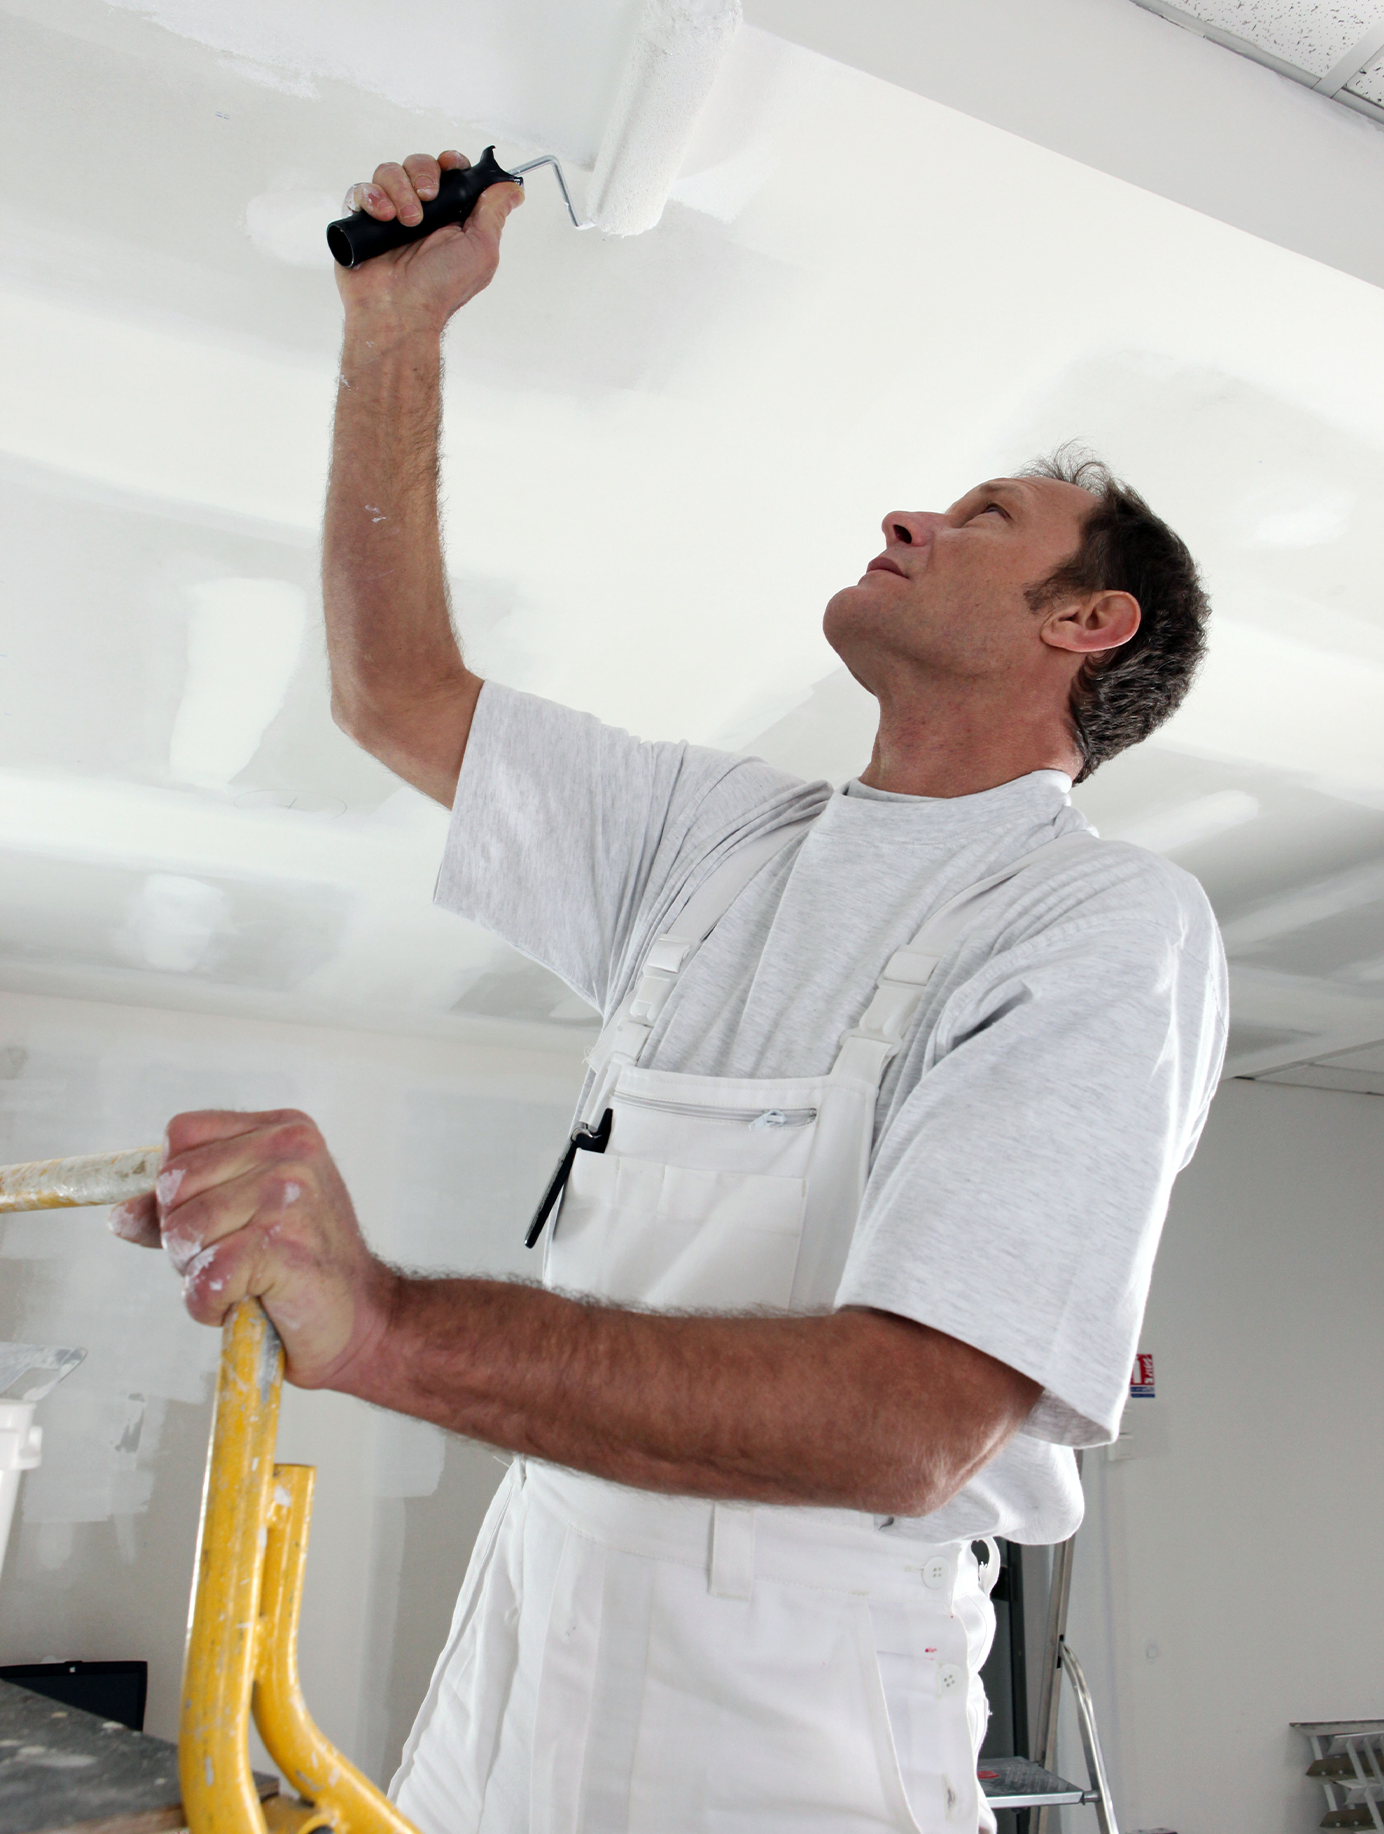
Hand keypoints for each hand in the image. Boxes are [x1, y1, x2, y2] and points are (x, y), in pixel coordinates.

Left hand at [109, 1109, 397, 1388]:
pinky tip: (247, 1301)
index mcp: (283, 1129)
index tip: (214, 1219)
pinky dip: (210, 1305)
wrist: (360, 1319)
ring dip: (199, 1273)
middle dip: (185, 1236)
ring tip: (245, 1279)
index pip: (181, 1136)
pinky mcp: (284, 1247)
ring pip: (183, 1234)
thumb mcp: (244, 1216)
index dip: (176, 1187)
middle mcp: (290, 1151)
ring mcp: (290, 1197)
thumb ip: (184, 1206)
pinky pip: (204, 1279)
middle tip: (235, 1257)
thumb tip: (120, 1213)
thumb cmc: (302, 1267)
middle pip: (173, 1185)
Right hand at [335, 149, 522, 336]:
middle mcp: (419, 213)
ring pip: (388, 172)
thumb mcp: (482, 250)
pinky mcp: (361, 222)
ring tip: (405, 220)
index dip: (449, 163)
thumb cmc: (440, 289)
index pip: (448, 172)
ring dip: (399, 189)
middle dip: (423, 174)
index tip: (450, 166)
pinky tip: (382, 217)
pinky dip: (371, 196)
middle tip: (427, 201)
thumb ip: (494, 214)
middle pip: (417, 164)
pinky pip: (360, 190)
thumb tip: (512, 190)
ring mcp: (389, 216)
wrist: (399, 311)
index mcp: (448, 217)